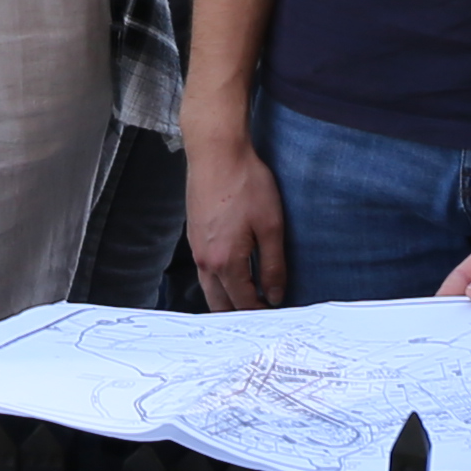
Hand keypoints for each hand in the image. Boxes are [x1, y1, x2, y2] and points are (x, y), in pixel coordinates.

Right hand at [186, 127, 292, 309]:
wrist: (216, 153)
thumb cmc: (246, 184)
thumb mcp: (271, 226)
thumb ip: (273, 265)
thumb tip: (276, 294)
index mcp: (225, 262)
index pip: (243, 301)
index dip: (261, 312)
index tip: (275, 314)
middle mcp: (205, 260)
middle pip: (220, 303)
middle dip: (239, 314)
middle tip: (260, 316)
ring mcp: (195, 248)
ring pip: (209, 288)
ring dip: (226, 300)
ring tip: (247, 301)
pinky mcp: (193, 235)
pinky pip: (204, 271)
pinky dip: (217, 282)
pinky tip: (232, 275)